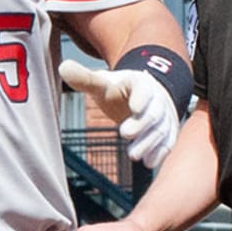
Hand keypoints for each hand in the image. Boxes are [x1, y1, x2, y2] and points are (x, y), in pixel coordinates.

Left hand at [58, 59, 179, 168]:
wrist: (141, 98)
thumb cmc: (118, 90)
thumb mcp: (102, 83)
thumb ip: (85, 78)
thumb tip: (63, 67)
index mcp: (140, 83)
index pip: (144, 89)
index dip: (141, 97)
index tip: (135, 107)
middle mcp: (156, 99)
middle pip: (153, 112)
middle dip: (141, 124)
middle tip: (124, 134)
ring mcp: (164, 117)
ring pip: (160, 130)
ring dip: (148, 143)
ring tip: (133, 155)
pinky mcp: (168, 132)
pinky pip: (167, 142)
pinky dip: (160, 153)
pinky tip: (150, 163)